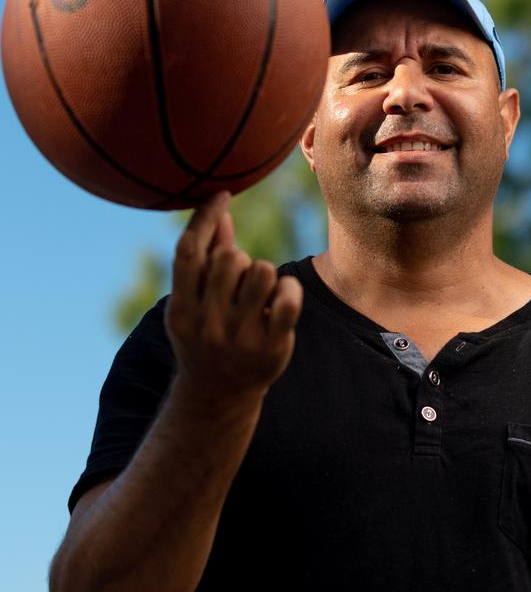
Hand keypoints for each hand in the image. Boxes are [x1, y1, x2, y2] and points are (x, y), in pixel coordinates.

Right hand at [164, 190, 302, 402]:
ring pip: (263, 270)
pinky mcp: (270, 348)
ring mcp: (238, 339)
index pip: (189, 252)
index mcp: (181, 310)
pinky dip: (289, 290)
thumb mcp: (194, 302)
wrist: (218, 397)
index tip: (222, 195)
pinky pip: (288, 297)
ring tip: (260, 295)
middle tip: (240, 283)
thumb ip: (205, 256)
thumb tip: (218, 207)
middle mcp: (206, 325)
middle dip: (240, 259)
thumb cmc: (205, 336)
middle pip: (230, 257)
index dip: (205, 217)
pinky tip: (282, 300)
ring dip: (266, 275)